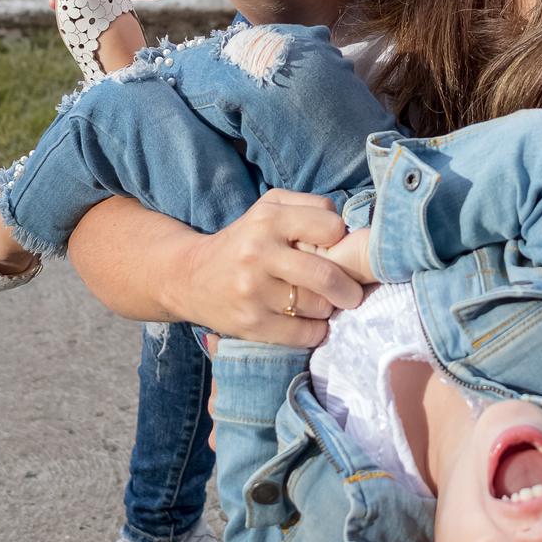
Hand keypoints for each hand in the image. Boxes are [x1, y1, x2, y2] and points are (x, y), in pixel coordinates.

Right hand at [181, 189, 362, 345]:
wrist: (190, 277)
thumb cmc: (244, 240)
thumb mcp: (269, 208)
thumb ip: (310, 207)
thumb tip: (349, 231)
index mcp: (267, 219)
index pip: (331, 228)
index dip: (339, 240)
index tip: (334, 250)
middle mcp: (258, 254)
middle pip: (327, 275)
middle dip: (349, 288)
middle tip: (351, 293)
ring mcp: (254, 292)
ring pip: (319, 307)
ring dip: (328, 308)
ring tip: (320, 303)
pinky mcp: (252, 324)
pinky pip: (305, 334)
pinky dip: (316, 331)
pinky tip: (307, 321)